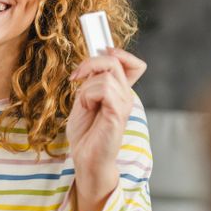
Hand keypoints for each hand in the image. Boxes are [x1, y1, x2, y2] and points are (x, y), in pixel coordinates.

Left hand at [66, 48, 145, 210]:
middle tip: (76, 77)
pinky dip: (88, 95)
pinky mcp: (118, 114)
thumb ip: (90, 83)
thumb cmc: (85, 133)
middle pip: (115, 61)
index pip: (134, 64)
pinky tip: (86, 108)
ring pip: (105, 75)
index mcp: (120, 92)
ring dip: (86, 87)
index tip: (99, 52)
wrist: (86, 158)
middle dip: (90, 63)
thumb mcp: (84, 101)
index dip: (119, 53)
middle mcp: (126, 96)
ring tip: (84, 104)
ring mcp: (124, 104)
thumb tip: (90, 64)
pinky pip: (104, 89)